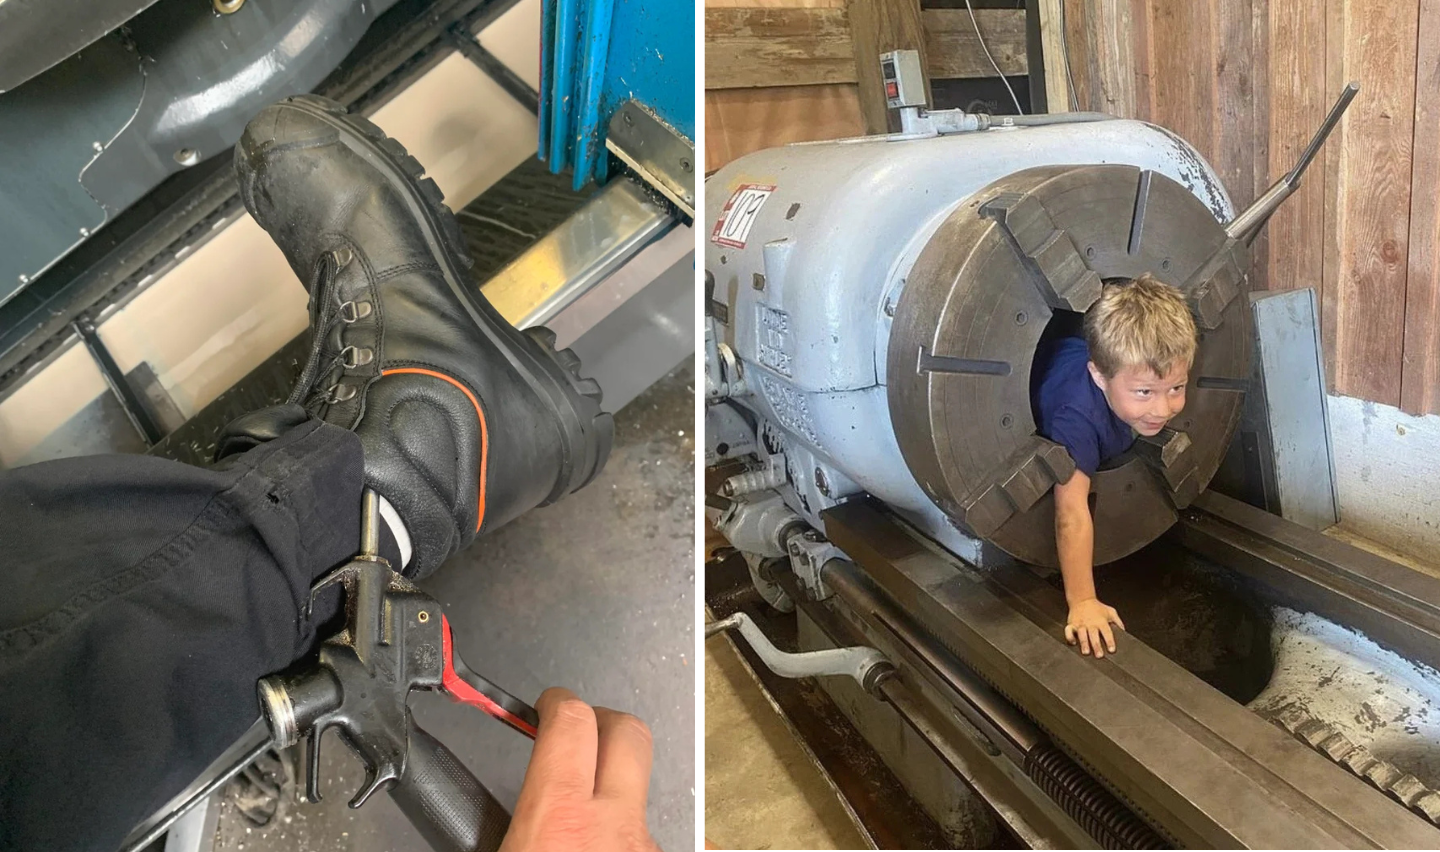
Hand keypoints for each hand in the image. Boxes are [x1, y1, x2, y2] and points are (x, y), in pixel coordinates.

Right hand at [501, 688, 659, 851]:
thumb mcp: (503, 851)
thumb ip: (502, 817)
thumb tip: (489, 798)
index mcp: (560, 818)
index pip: (572, 722)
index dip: (558, 703)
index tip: (548, 706)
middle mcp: (613, 823)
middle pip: (628, 730)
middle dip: (601, 720)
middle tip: (573, 734)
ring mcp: (644, 841)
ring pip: (639, 782)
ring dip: (613, 777)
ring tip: (582, 793)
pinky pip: (642, 821)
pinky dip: (619, 820)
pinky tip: (597, 838)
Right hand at [1065, 598, 1124, 657]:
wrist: (1082, 599)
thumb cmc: (1097, 607)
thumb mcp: (1111, 612)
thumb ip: (1118, 622)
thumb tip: (1123, 632)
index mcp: (1101, 621)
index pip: (1107, 632)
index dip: (1110, 641)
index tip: (1111, 650)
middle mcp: (1091, 623)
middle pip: (1094, 635)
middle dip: (1096, 645)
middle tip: (1099, 655)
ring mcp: (1080, 624)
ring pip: (1082, 634)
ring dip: (1084, 643)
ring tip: (1086, 652)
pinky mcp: (1072, 624)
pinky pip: (1068, 631)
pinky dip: (1069, 637)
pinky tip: (1072, 642)